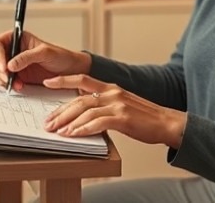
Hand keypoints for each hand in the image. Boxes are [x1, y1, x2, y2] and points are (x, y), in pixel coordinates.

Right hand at [0, 30, 90, 91]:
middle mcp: (14, 51)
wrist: (71, 72)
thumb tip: (10, 65)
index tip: (4, 66)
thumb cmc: (61, 57)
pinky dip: (8, 85)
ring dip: (3, 79)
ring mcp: (15, 65)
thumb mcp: (45, 53)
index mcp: (19, 39)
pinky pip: (5, 81)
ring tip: (17, 84)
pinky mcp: (18, 77)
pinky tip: (19, 87)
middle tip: (9, 78)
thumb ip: (27, 57)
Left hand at [43, 74, 186, 149]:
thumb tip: (84, 116)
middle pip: (79, 99)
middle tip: (48, 122)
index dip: (63, 80)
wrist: (167, 123)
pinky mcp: (123, 118)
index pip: (82, 79)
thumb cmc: (144, 117)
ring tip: (57, 131)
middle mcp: (112, 92)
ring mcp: (118, 104)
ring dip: (68, 122)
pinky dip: (83, 129)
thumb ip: (104, 106)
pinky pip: (98, 123)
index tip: (47, 82)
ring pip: (86, 110)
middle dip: (60, 111)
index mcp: (111, 88)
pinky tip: (74, 135)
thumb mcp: (122, 105)